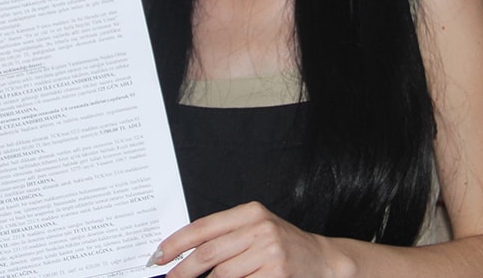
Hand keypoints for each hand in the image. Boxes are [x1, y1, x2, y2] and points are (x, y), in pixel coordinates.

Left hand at [153, 202, 352, 277]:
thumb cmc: (283, 246)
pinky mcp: (276, 274)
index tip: (159, 255)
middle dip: (183, 271)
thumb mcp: (255, 230)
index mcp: (250, 212)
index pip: (203, 227)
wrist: (323, 260)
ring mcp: (270, 252)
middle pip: (208, 253)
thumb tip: (184, 254)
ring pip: (222, 275)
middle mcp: (260, 228)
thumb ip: (225, 236)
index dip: (176, 243)